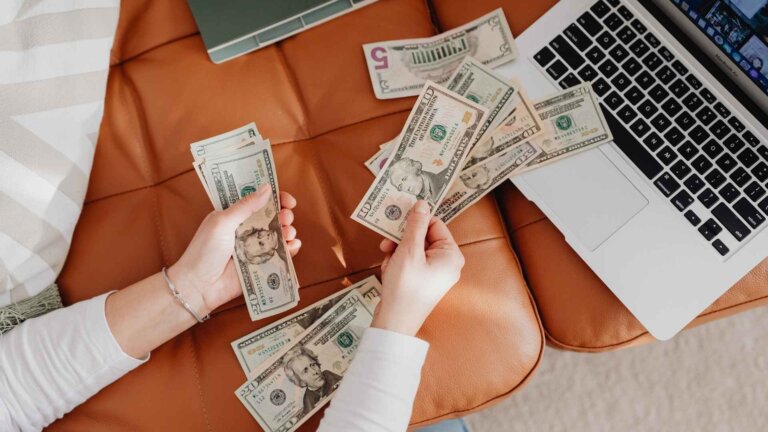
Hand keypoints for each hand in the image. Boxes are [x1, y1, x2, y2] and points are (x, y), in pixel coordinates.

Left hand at [168, 185, 300, 315]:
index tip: (287, 200)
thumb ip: (245, 206)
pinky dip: (291, 250)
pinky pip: (281, 255)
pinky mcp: (261, 264)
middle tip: (286, 217)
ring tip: (287, 233)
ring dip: (289, 230)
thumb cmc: (204, 251)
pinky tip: (292, 246)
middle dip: (284, 214)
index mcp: (235, 215)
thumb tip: (267, 188)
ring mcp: (255, 247)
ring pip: (279, 235)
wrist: (199, 286)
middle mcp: (247, 230)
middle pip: (273, 217)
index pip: (259, 201)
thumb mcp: (222, 222)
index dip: (275, 198)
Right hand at [372, 200, 464, 335]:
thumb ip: (415, 225)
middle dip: (402, 240)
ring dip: (397, 252)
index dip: (415, 222)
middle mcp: (447, 263)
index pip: (435, 224)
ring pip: (413, 248)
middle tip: (386, 244)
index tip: (397, 221)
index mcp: (451, 255)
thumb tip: (422, 204)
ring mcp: (435, 273)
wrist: (395, 322)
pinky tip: (389, 271)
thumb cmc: (405, 287)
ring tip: (389, 263)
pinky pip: (409, 261)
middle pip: (423, 236)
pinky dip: (397, 263)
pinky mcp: (422, 281)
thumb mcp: (409, 251)